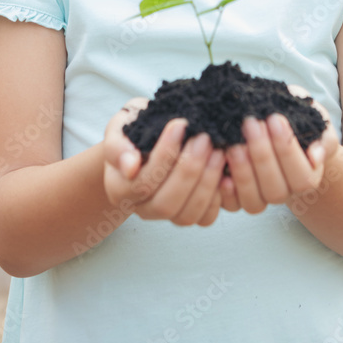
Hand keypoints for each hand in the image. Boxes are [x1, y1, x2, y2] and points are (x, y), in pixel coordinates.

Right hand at [103, 99, 225, 226]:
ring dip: (207, 182)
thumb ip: (118, 144)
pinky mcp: (189, 214)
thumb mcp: (119, 127)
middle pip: (166, 203)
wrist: (145, 141)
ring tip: (217, 150)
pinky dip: (219, 197)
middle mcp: (141, 208)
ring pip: (187, 214)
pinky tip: (224, 172)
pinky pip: (205, 218)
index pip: (143, 182)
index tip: (180, 124)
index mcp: (119, 188)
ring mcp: (166, 215)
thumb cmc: (133, 130)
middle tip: (204, 138)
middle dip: (189, 170)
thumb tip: (130, 167)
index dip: (164, 155)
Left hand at [220, 87, 338, 213]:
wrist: (274, 122)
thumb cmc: (296, 118)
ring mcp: (260, 197)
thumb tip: (315, 156)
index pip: (301, 177)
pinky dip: (226, 191)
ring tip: (234, 143)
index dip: (287, 151)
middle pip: (276, 190)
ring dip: (243, 173)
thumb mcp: (313, 118)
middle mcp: (284, 192)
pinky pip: (231, 205)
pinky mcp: (236, 197)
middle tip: (250, 123)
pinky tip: (222, 165)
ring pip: (254, 201)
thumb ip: (321, 136)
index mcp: (307, 177)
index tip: (275, 118)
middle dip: (262, 155)